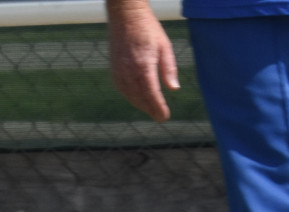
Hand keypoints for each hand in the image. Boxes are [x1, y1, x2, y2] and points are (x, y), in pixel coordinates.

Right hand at [107, 0, 178, 122]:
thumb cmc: (148, 29)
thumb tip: (174, 88)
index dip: (158, 108)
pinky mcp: (114, 72)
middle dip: (151, 109)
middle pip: (141, 99)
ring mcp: (119, 73)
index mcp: (143, 66)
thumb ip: (169, 68)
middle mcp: (128, 72)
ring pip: (131, 97)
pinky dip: (132, 98)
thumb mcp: (164, 46)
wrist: (125, 17)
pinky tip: (139, 99)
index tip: (165, 117)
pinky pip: (123, 91)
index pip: (151, 95)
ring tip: (152, 110)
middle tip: (160, 116)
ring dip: (142, 105)